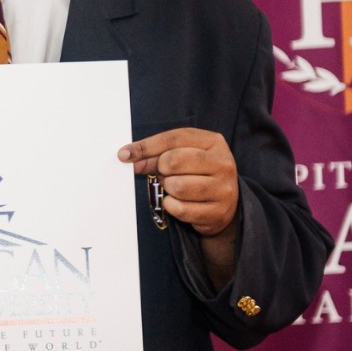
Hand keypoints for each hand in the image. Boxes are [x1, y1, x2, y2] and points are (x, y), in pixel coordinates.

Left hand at [118, 127, 238, 237]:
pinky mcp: (218, 212)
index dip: (146, 146)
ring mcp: (223, 189)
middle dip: (160, 169)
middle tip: (162, 174)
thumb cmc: (199, 174)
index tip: (125, 154)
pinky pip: (180, 209)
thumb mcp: (184, 155)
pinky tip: (178, 203)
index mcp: (214, 142)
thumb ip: (157, 153)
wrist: (226, 205)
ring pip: (177, 186)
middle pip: (174, 161)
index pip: (174, 138)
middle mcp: (223, 163)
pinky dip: (171, 206)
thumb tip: (128, 156)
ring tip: (173, 187)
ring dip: (167, 188)